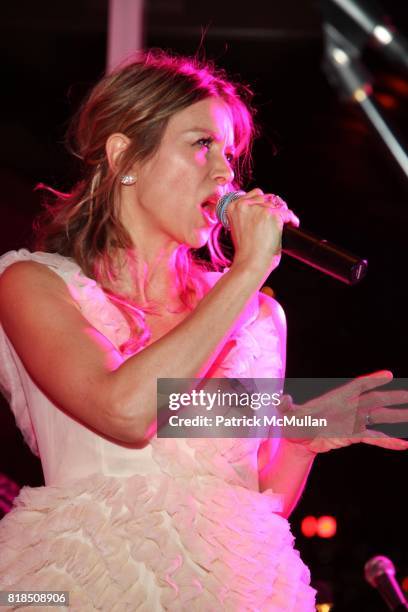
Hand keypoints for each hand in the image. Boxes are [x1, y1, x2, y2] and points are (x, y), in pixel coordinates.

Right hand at [228, 188, 298, 277]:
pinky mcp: (272, 216)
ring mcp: (258, 210)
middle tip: (275, 221)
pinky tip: (293, 224)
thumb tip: (261, 210)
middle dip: (272, 208)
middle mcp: (244, 205)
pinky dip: (292, 219)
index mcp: (233, 207)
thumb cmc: (245, 252)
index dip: (263, 202)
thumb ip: (246, 216)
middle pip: (266, 198)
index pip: (254, 194)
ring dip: (280, 215)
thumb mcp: (238, 228)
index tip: (268, 209)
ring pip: (277, 205)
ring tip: (281, 226)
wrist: (250, 263)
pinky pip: (287, 213)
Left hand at [277, 371, 407, 453]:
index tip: (388, 374)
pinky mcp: (353, 435)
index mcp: (336, 399)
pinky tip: (403, 444)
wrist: (298, 440)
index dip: (372, 380)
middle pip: (375, 400)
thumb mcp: (287, 415)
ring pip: (379, 417)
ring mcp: (353, 421)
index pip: (357, 387)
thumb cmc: (292, 423)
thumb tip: (281, 399)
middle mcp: (348, 408)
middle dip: (392, 397)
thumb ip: (286, 406)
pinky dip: (388, 441)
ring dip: (396, 416)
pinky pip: (374, 437)